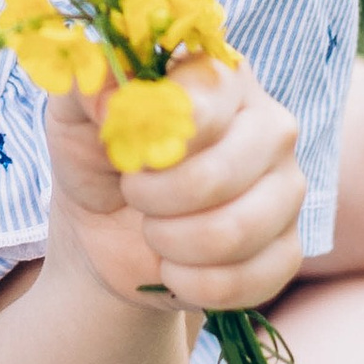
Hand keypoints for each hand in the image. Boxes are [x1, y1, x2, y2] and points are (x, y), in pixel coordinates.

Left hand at [49, 52, 307, 316]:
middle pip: (219, 176)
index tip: (126, 154)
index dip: (152, 140)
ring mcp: (287, 187)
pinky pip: (250, 279)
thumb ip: (87, 84)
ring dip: (171, 244)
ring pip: (234, 232)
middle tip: (133, 196)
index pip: (201, 105)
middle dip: (155, 200)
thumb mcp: (75, 114)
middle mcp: (269, 125)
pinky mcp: (289, 247)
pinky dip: (193, 284)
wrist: (107, 231)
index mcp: (221, 78)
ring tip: (154, 231)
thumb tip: (110, 85)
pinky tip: (175, 267)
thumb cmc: (97, 158)